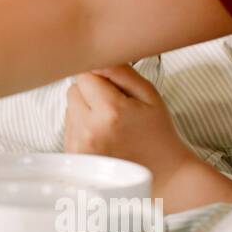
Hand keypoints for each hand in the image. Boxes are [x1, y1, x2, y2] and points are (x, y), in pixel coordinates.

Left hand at [64, 64, 202, 185]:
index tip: (113, 89)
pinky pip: (68, 128)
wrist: (162, 174)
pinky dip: (82, 128)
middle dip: (90, 93)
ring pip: (69, 108)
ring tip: (110, 125)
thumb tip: (95, 57)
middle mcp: (89, 130)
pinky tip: (103, 137)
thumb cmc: (157, 133)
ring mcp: (79, 146)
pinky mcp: (74, 157)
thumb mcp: (148, 95)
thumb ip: (120, 71)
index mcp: (110, 111)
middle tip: (114, 108)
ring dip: (85, 111)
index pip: (85, 75)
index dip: (100, 78)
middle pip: (73, 90)